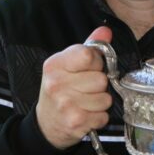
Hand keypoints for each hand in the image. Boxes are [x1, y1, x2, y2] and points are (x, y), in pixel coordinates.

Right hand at [36, 27, 113, 148]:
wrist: (46, 122)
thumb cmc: (60, 89)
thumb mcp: (68, 65)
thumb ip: (88, 47)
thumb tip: (106, 31)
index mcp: (55, 64)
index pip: (88, 54)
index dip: (96, 62)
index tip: (89, 68)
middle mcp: (57, 84)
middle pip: (101, 79)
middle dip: (99, 85)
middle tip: (86, 89)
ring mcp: (65, 104)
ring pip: (106, 98)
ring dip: (100, 102)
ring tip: (85, 102)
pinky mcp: (75, 122)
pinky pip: (104, 115)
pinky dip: (99, 117)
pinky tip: (86, 114)